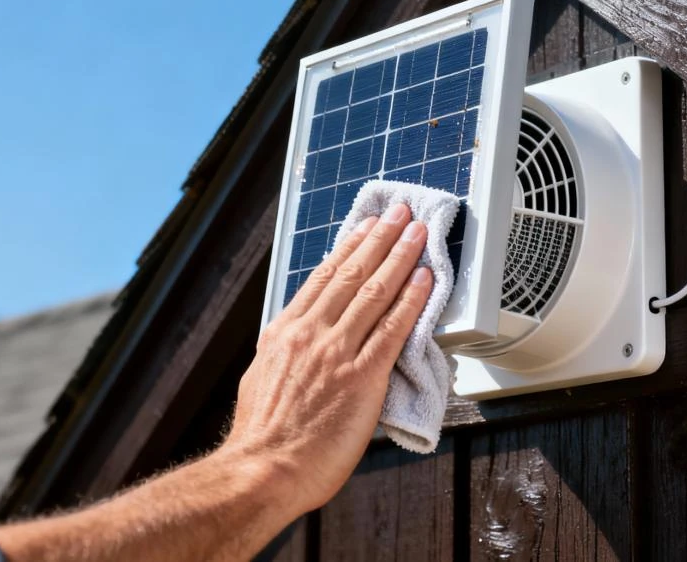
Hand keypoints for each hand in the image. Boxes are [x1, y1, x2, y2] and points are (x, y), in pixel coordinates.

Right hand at [218, 202, 433, 513]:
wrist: (262, 471)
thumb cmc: (262, 438)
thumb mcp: (261, 380)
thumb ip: (285, 355)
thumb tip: (297, 345)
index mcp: (284, 332)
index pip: (323, 278)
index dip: (349, 249)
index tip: (365, 229)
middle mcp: (310, 333)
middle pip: (353, 274)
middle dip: (380, 239)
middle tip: (400, 214)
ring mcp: (337, 353)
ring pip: (375, 292)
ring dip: (401, 257)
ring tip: (419, 233)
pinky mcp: (362, 378)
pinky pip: (393, 329)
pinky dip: (411, 300)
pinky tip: (424, 279)